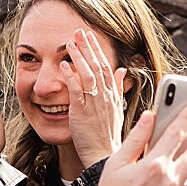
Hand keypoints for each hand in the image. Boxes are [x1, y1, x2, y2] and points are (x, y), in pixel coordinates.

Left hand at [60, 28, 124, 168]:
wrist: (104, 155)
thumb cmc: (108, 134)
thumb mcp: (116, 108)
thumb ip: (117, 88)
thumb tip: (122, 70)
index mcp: (112, 94)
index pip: (105, 66)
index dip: (97, 49)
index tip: (90, 35)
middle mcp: (105, 96)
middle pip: (97, 65)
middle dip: (88, 47)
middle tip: (79, 31)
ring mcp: (94, 103)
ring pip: (87, 74)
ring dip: (79, 57)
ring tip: (70, 42)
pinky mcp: (82, 112)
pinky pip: (76, 91)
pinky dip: (71, 77)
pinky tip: (64, 66)